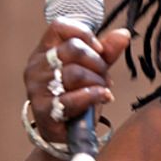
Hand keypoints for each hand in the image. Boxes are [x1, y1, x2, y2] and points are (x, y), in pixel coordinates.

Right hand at [24, 20, 130, 142]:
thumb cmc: (78, 95)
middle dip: (98, 63)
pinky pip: (74, 97)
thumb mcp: (94, 69)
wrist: (67, 134)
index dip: (85, 34)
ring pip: (76, 73)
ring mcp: (37, 88)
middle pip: (74, 49)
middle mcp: (37, 66)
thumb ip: (107, 51)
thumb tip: (124, 34)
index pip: (59, 26)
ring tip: (100, 90)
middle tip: (102, 76)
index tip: (99, 50)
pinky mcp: (44, 110)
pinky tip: (103, 98)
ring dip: (97, 82)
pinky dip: (94, 96)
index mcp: (45, 50)